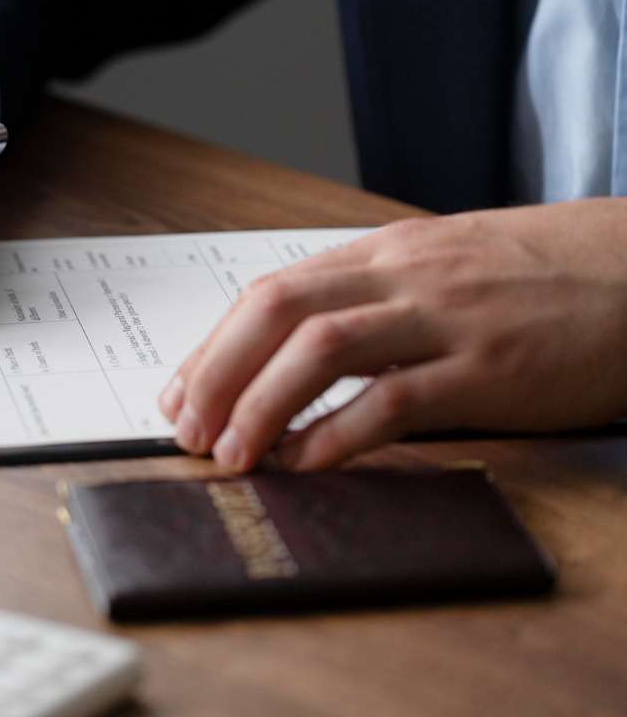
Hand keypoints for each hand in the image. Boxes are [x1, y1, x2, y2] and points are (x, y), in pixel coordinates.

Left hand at [158, 201, 626, 471]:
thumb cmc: (539, 276)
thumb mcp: (440, 268)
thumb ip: (370, 301)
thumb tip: (289, 357)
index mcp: (382, 253)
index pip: (269, 293)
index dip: (212, 347)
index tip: (178, 394)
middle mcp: (402, 276)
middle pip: (275, 312)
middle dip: (215, 374)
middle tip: (185, 431)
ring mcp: (445, 318)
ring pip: (321, 350)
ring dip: (260, 405)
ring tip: (232, 454)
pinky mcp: (489, 369)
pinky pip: (395, 400)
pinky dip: (338, 435)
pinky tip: (307, 463)